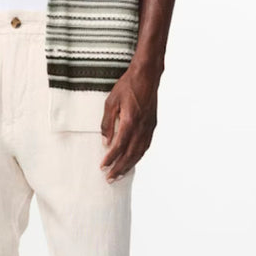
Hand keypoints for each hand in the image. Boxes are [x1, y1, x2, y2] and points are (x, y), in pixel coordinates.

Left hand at [99, 61, 159, 181]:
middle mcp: (141, 127)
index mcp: (130, 121)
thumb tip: (105, 141)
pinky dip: (138, 157)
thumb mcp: (111, 102)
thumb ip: (107, 123)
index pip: (119, 146)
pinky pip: (145, 146)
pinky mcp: (152, 125)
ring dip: (129, 166)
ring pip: (139, 152)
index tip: (102, 167)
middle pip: (130, 154)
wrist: (147, 76)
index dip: (111, 158)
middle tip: (109, 179)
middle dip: (119, 168)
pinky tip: (132, 161)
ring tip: (119, 175)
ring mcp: (149, 127)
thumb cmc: (127, 86)